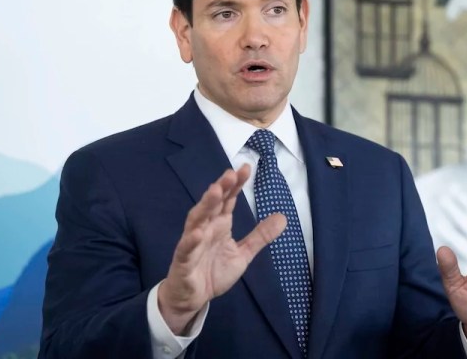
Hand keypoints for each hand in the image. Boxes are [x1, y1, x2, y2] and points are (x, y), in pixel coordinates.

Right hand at [158, 164, 286, 334]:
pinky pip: (186, 249)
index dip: (235, 185)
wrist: (192, 298)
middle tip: (230, 174)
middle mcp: (205, 228)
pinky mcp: (183, 261)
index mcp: (219, 224)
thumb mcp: (243, 254)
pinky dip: (190, 240)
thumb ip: (260, 236)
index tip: (246, 168)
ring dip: (205, 205)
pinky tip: (196, 233)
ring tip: (215, 191)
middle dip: (220, 188)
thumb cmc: (213, 271)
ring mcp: (192, 243)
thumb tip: (282, 217)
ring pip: (197, 220)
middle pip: (212, 205)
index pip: (228, 200)